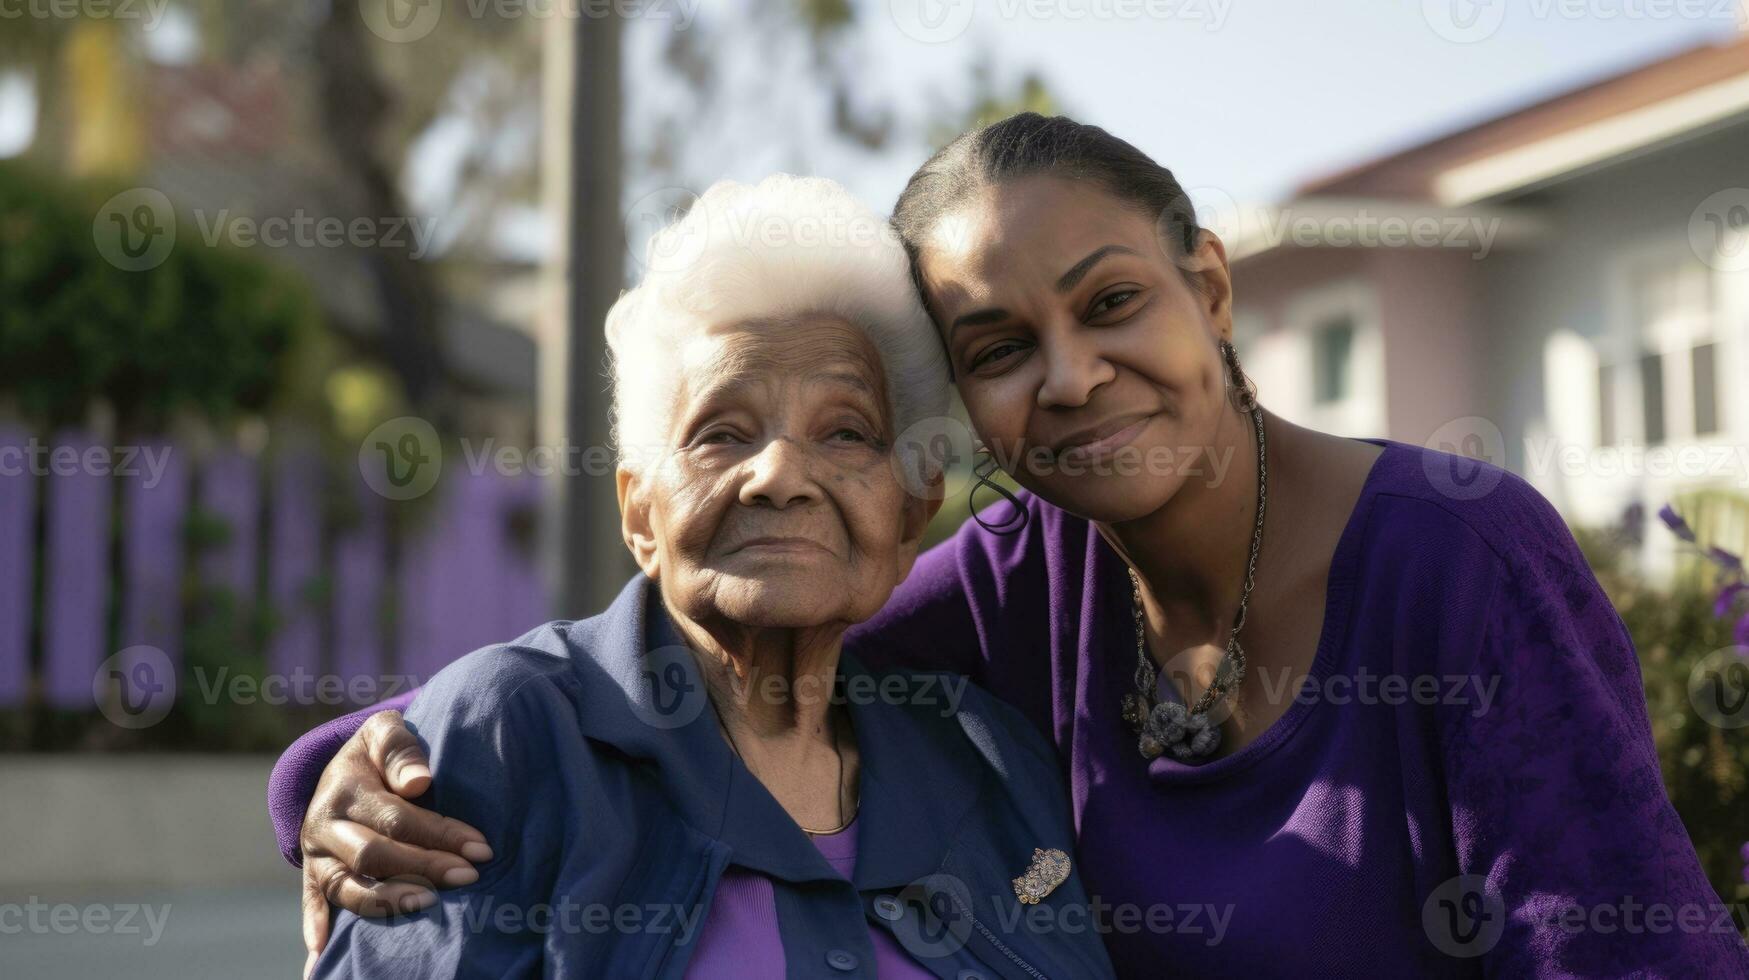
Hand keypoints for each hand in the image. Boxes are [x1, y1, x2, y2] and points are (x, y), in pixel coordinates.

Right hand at [299, 710, 492, 978]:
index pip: (397, 818)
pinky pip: (313, 902)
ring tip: (430, 905)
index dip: (440, 833)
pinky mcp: (312, 874)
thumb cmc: (379, 751)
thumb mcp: (386, 731)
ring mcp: (316, 854)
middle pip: (374, 855)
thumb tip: (420, 782)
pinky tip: (324, 952)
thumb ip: (401, 750)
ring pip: (347, 886)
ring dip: (388, 900)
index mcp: (345, 788)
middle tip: (469, 877)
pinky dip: (317, 925)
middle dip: (425, 866)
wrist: (342, 765)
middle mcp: (325, 824)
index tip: (481, 849)